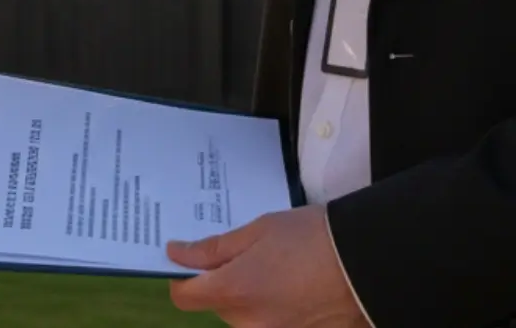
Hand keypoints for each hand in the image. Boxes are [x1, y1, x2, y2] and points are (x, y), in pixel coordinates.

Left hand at [167, 205, 368, 326]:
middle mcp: (250, 322)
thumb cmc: (311, 238)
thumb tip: (177, 254)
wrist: (372, 262)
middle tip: (243, 254)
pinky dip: (274, 307)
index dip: (182, 278)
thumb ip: (214, 248)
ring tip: (274, 267)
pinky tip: (293, 284)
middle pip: (217, 306)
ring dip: (248, 296)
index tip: (191, 260)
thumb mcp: (258, 231)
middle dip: (221, 282)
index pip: (185, 298)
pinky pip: (272, 323)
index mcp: (234, 292)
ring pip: (245, 316)